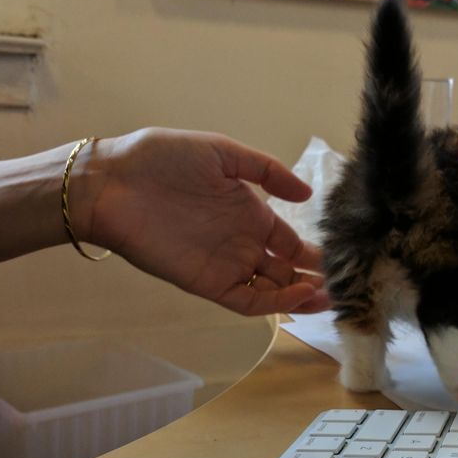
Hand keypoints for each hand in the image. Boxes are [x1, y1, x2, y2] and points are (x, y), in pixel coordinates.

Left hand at [81, 130, 330, 317]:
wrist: (114, 182)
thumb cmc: (163, 160)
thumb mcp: (222, 152)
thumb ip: (266, 171)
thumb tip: (306, 196)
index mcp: (248, 213)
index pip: (289, 242)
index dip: (313, 254)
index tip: (340, 260)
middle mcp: (241, 243)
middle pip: (285, 271)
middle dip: (313, 280)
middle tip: (343, 287)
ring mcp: (225, 265)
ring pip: (271, 291)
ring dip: (299, 297)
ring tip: (328, 298)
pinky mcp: (207, 283)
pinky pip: (247, 301)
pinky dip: (273, 304)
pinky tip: (297, 296)